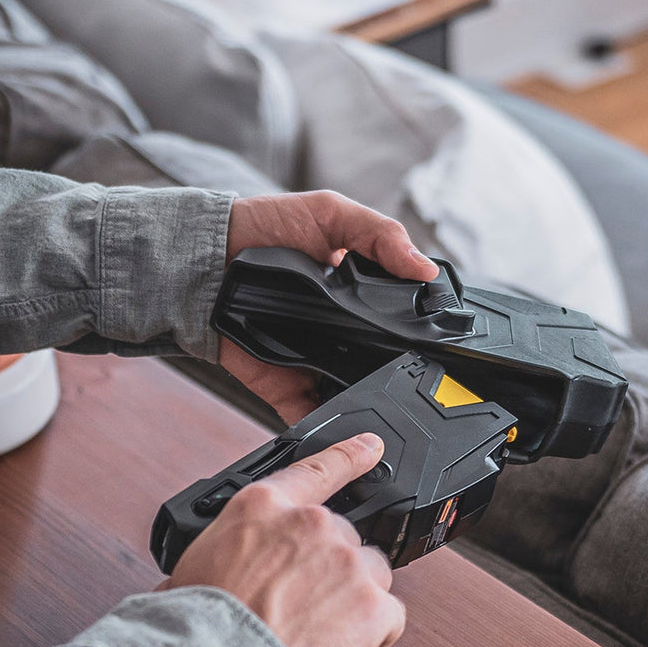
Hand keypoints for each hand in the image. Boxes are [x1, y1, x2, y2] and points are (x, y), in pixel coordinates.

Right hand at [161, 432, 403, 646]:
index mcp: (262, 507)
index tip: (371, 446)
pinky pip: (389, 618)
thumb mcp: (193, 565)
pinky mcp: (373, 605)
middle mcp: (310, 524)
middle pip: (344, 539)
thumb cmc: (194, 628)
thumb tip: (224, 569)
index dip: (350, 456)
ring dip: (353, 601)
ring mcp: (346, 562)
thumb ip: (228, 551)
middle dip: (330, 571)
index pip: (318, 470)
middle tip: (301, 609)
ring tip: (315, 634)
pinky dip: (370, 638)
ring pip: (371, 576)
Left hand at [219, 191, 437, 424]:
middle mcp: (343, 334)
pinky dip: (324, 427)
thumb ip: (381, 236)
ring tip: (386, 415)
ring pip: (352, 395)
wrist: (206, 260)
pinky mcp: (286, 386)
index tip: (441, 347)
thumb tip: (425, 268)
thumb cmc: (266, 227)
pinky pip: (310, 415)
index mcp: (360, 296)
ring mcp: (315, 363)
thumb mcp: (332, 215)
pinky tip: (342, 431)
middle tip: (419, 386)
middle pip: (383, 367)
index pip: (402, 322)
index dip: (421, 334)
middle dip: (398, 378)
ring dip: (367, 406)